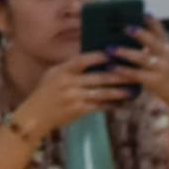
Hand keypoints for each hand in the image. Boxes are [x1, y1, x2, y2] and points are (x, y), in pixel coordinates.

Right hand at [13, 51, 132, 137]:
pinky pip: (99, 106)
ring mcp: (74, 97)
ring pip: (102, 93)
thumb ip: (71, 67)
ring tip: (132, 89)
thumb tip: (94, 57)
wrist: (35, 115)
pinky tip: (122, 103)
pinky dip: (111, 104)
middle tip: (133, 72)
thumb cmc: (46, 92)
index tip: (114, 54)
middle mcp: (68, 83)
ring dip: (119, 91)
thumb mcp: (53, 74)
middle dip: (118, 76)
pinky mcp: (78, 110)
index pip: (82, 60)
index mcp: (62, 71)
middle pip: (98, 77)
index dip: (99, 57)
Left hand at [106, 17, 168, 123]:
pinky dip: (122, 70)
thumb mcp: (164, 56)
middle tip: (125, 28)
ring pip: (141, 58)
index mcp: (167, 47)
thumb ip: (151, 46)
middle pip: (152, 42)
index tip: (142, 13)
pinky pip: (136, 74)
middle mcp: (166, 55)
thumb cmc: (167, 71)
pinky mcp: (154, 81)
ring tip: (110, 48)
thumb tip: (126, 34)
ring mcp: (161, 68)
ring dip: (125, 52)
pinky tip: (110, 66)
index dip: (152, 21)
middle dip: (140, 34)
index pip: (160, 30)